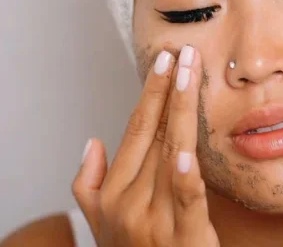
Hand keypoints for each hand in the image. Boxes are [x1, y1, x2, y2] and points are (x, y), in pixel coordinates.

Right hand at [72, 46, 219, 246]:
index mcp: (112, 195)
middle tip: (185, 53)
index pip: (134, 133)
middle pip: (154, 135)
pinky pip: (186, 201)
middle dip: (171, 91)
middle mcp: (128, 204)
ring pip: (171, 154)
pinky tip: (184, 152)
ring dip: (182, 111)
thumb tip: (91, 142)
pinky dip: (185, 176)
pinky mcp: (185, 239)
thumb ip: (89, 185)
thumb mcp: (101, 225)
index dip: (151, 96)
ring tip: (193, 75)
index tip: (164, 64)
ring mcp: (154, 221)